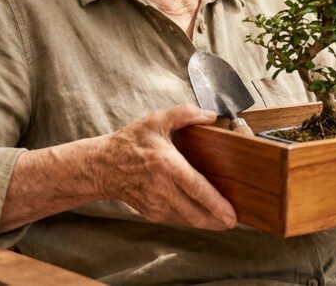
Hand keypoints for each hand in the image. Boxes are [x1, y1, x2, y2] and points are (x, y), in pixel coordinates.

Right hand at [93, 103, 236, 230]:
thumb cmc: (130, 143)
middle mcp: (161, 187)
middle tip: (232, 221)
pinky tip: (201, 215)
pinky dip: (191, 219)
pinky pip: (176, 219)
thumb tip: (210, 116)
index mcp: (166, 164)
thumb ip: (185, 114)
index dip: (215, 203)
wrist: (103, 166)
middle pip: (194, 212)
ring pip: (186, 219)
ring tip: (221, 220)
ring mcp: (155, 203)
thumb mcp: (156, 120)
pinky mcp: (151, 212)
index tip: (230, 213)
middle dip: (216, 220)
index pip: (196, 188)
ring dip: (206, 222)